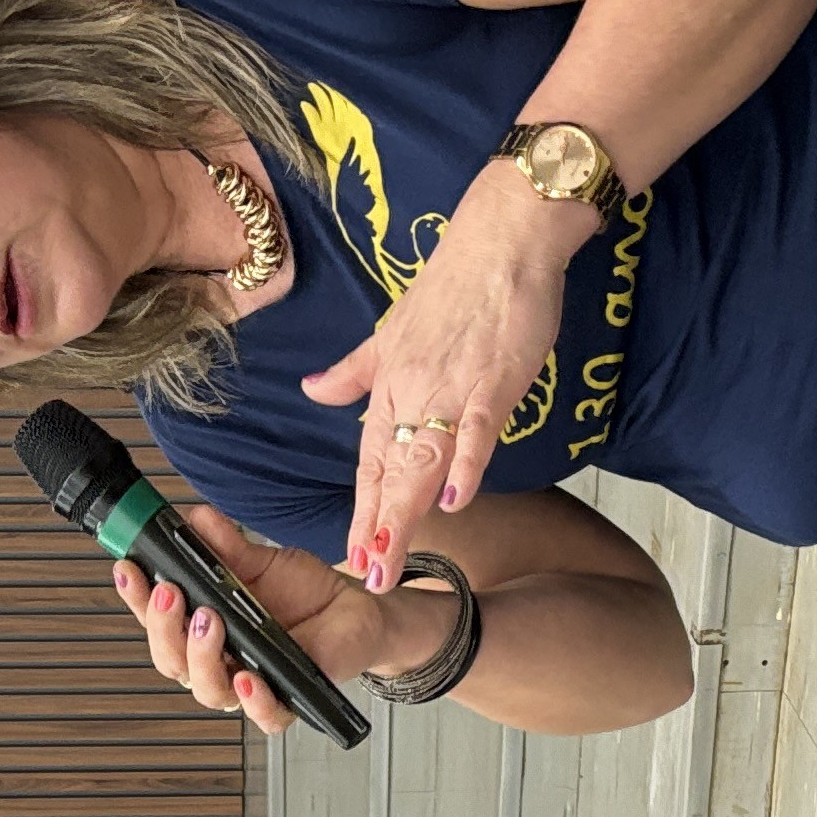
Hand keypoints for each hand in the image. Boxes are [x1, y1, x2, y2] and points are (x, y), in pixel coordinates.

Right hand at [107, 507, 408, 737]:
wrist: (355, 610)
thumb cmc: (304, 593)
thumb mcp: (261, 562)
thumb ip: (225, 545)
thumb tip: (194, 518)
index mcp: (202, 628)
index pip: (157, 621)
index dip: (137, 599)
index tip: (128, 569)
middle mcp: (219, 661)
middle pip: (172, 661)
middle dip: (164, 628)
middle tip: (171, 594)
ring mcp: (250, 684)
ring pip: (208, 690)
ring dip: (200, 657)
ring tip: (209, 621)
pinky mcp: (287, 701)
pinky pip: (264, 716)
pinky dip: (253, 701)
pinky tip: (248, 677)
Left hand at [304, 164, 587, 600]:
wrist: (503, 238)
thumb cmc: (457, 285)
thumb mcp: (392, 331)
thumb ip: (354, 372)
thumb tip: (313, 390)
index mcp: (390, 384)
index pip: (369, 459)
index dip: (362, 509)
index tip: (353, 555)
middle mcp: (413, 391)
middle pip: (391, 471)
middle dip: (380, 528)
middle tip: (371, 578)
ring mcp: (453, 387)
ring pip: (423, 459)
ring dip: (407, 511)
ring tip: (395, 558)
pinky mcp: (493, 379)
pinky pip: (476, 429)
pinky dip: (467, 464)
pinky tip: (457, 501)